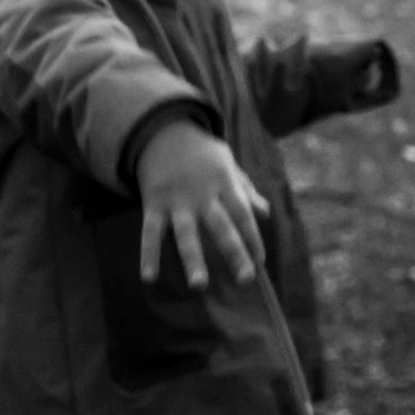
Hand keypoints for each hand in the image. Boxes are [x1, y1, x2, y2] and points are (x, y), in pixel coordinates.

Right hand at [133, 117, 268, 289]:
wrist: (161, 128)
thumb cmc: (200, 152)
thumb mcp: (226, 163)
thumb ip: (245, 189)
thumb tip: (266, 213)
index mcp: (223, 182)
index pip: (243, 213)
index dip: (253, 237)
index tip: (261, 262)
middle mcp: (202, 193)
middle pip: (222, 225)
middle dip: (234, 251)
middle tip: (246, 279)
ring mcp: (177, 199)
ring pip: (186, 233)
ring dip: (193, 259)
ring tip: (199, 285)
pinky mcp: (153, 203)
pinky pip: (150, 232)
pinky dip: (148, 254)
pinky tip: (149, 277)